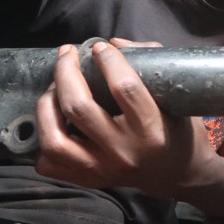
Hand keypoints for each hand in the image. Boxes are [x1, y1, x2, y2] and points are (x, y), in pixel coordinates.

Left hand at [35, 39, 217, 197]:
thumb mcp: (176, 97)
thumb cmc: (180, 131)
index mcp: (152, 130)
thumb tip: (113, 43)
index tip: (100, 48)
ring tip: (54, 88)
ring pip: (54, 138)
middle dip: (66, 71)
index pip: (125, 88)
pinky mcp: (88, 179)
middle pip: (79, 107)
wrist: (180, 175)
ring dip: (47, 104)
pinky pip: (49, 162)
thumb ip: (149, 63)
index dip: (108, 60)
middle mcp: (124, 151)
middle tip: (67, 54)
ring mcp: (102, 169)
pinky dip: (43, 138)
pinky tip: (54, 121)